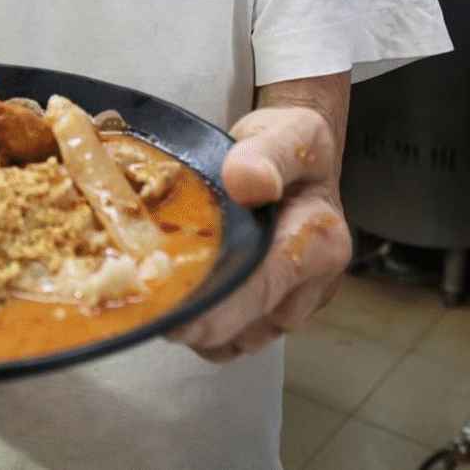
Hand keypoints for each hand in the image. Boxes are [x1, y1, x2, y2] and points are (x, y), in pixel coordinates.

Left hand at [168, 107, 351, 360]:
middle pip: (251, 321)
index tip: (178, 318)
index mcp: (318, 238)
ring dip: (203, 330)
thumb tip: (250, 180)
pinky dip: (208, 329)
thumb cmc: (287, 147)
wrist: (294, 159)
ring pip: (243, 337)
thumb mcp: (285, 133)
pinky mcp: (276, 309)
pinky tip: (179, 305)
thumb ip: (268, 153)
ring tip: (159, 306)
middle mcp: (314, 279)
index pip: (267, 284)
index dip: (220, 306)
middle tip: (152, 318)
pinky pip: (239, 334)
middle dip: (201, 325)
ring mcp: (295, 299)